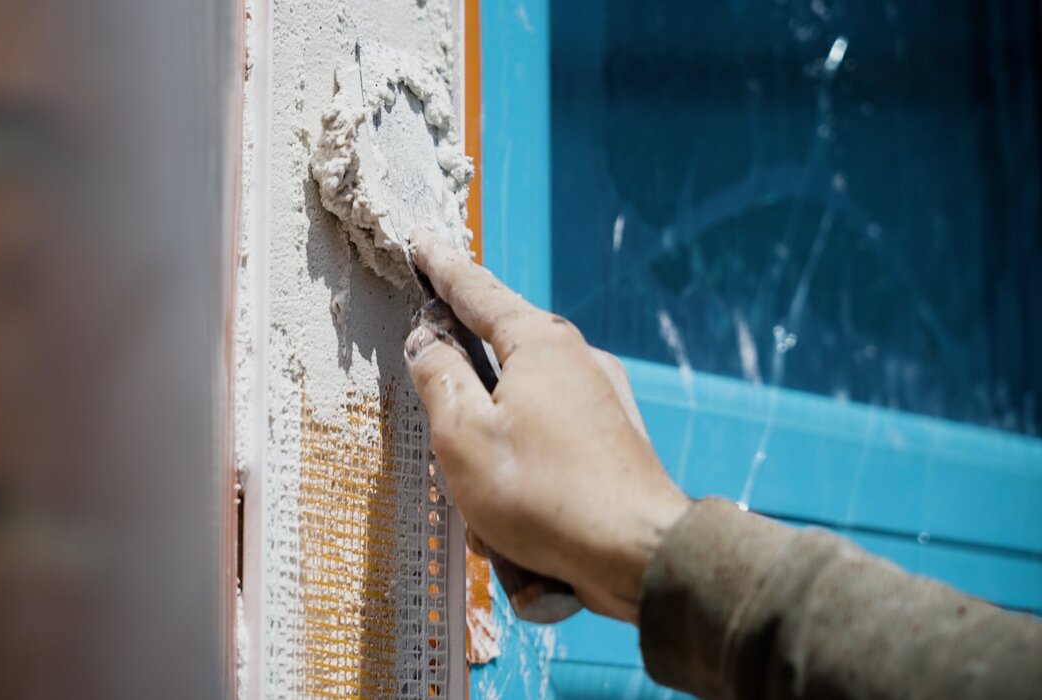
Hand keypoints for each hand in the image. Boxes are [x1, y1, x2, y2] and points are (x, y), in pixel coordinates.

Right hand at [404, 228, 688, 621]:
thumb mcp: (463, 434)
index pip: (477, 291)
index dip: (442, 269)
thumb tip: (426, 340)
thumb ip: (438, 378)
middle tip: (438, 397)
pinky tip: (516, 517)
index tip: (423, 243)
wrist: (639, 554)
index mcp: (539, 344)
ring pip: (521, 406)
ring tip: (486, 501)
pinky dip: (523, 474)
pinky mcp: (612, 441)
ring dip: (492, 450)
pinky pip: (547, 442)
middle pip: (502, 348)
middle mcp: (577, 359)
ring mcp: (601, 400)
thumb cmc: (544, 493)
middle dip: (464, 379)